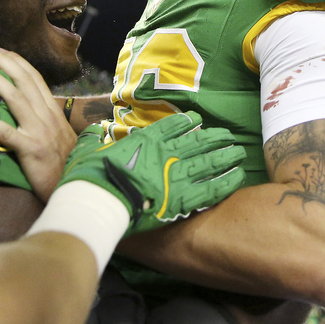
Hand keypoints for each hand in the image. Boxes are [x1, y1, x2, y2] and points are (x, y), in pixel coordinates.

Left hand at [0, 41, 76, 200]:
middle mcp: (47, 116)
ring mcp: (39, 131)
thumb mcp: (59, 137)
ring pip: (14, 97)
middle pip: (22, 80)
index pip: (34, 78)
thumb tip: (29, 112)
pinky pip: (6, 132)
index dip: (16, 61)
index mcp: (52, 111)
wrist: (79, 186)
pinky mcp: (31, 149)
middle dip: (1, 59)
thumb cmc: (66, 166)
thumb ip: (45, 122)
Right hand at [59, 111, 245, 234]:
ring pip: (210, 161)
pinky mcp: (183, 199)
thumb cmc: (90, 177)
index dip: (188, 122)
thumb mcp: (85, 150)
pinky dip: (226, 182)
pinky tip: (238, 177)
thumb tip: (92, 131)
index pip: (173, 125)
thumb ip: (92, 138)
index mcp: (145, 140)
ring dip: (226, 155)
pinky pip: (212, 189)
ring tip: (239, 152)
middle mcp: (167, 153)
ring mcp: (177, 175)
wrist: (99, 202)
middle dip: (215, 137)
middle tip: (229, 136)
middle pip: (199, 141)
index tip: (198, 121)